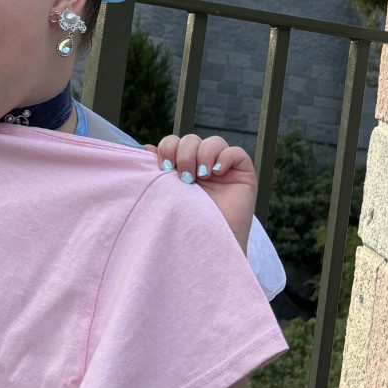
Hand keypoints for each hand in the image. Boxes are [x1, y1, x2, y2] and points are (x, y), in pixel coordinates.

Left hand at [146, 134, 256, 251]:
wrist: (206, 248)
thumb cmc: (183, 225)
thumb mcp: (165, 194)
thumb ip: (156, 172)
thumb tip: (144, 148)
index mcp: (182, 168)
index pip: (174, 142)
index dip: (167, 148)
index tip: (163, 168)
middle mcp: (202, 166)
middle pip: (192, 139)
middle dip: (184, 154)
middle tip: (184, 178)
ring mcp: (223, 169)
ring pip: (214, 141)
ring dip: (203, 154)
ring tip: (200, 177)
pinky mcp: (243, 174)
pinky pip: (236, 152)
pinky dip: (225, 157)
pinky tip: (217, 173)